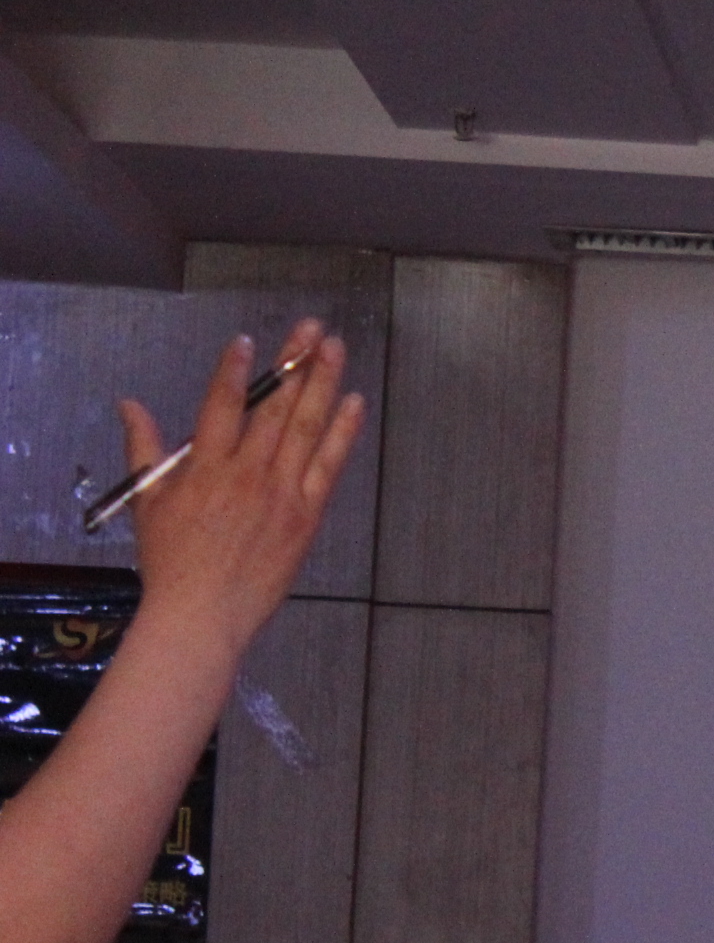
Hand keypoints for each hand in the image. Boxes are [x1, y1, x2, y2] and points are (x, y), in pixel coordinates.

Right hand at [121, 323, 365, 661]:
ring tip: (335, 349)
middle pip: (274, 407)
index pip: (221, 406)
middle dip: (293, 364)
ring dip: (324, 384)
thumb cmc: (171, 560)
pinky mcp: (307, 514)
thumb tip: (129, 404)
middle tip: (312, 329)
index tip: (248, 341)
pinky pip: (329, 464)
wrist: (202, 614)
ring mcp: (282, 492)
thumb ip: (144, 448)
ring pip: (306, 427)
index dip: (235, 370)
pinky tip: (355, 403)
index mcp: (204, 468)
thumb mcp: (147, 501)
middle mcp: (246, 473)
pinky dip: (343, 432)